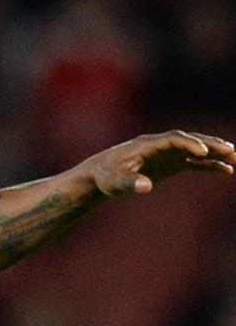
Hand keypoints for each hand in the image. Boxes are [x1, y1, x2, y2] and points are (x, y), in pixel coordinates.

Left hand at [88, 131, 235, 196]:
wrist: (101, 175)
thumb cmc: (105, 178)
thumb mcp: (114, 182)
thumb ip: (128, 183)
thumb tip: (145, 187)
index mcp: (146, 145)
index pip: (172, 139)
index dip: (188, 143)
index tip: (202, 152)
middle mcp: (160, 146)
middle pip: (189, 140)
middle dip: (210, 144)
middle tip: (231, 150)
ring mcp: (167, 154)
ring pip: (195, 150)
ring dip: (215, 153)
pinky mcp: (170, 163)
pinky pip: (194, 162)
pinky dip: (210, 165)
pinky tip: (227, 171)